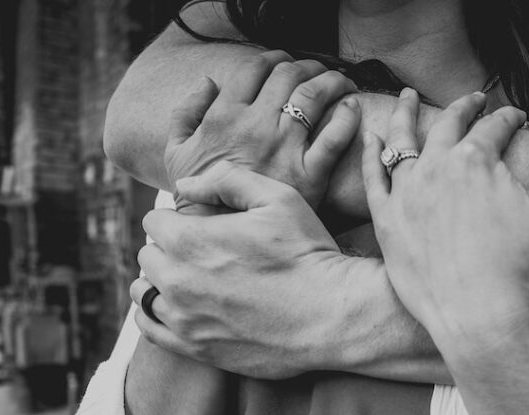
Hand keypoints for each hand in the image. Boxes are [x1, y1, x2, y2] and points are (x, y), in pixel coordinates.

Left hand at [130, 162, 347, 377]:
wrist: (333, 315)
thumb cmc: (308, 253)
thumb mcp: (278, 198)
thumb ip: (226, 181)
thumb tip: (184, 186)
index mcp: (189, 239)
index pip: (155, 221)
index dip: (179, 218)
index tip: (202, 225)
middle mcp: (177, 280)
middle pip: (149, 256)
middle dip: (170, 249)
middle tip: (204, 253)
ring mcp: (183, 318)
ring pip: (145, 292)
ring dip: (162, 281)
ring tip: (191, 280)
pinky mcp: (195, 348)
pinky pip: (150, 329)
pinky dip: (155, 315)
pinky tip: (176, 307)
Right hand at [163, 52, 360, 208]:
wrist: (222, 242)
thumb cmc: (199, 201)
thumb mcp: (176, 154)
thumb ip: (185, 113)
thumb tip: (207, 82)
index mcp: (224, 117)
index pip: (254, 69)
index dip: (273, 58)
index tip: (284, 62)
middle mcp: (256, 126)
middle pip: (288, 75)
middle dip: (306, 65)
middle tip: (316, 70)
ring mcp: (285, 148)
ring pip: (314, 95)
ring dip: (330, 79)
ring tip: (339, 81)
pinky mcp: (310, 175)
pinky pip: (335, 137)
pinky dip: (348, 116)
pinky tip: (352, 107)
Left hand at [361, 89, 528, 349]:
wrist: (478, 316)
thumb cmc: (521, 269)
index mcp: (478, 160)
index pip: (494, 127)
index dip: (509, 119)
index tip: (517, 118)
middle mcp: (437, 167)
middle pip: (449, 124)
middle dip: (464, 107)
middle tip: (473, 100)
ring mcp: (406, 192)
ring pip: (402, 140)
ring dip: (408, 114)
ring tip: (409, 97)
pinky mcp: (386, 220)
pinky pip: (374, 178)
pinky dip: (371, 154)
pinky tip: (371, 138)